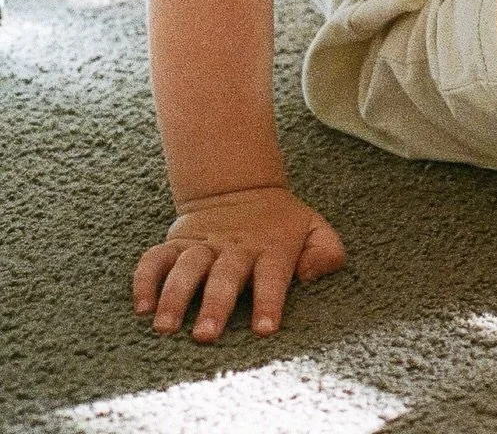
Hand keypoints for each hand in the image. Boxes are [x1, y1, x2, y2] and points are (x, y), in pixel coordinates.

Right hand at [133, 184, 345, 340]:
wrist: (241, 188)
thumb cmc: (281, 224)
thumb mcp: (313, 229)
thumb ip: (326, 251)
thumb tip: (314, 274)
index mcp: (271, 248)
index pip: (272, 277)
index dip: (270, 301)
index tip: (265, 330)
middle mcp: (234, 248)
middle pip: (224, 276)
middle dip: (215, 305)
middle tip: (206, 336)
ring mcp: (203, 245)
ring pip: (186, 268)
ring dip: (175, 296)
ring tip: (166, 327)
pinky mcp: (176, 243)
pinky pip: (155, 259)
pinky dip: (145, 280)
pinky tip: (142, 306)